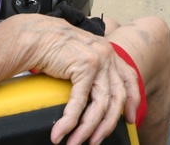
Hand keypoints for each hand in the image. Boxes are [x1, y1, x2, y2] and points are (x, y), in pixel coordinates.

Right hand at [11, 16, 139, 144]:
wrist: (36, 36)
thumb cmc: (55, 48)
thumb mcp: (82, 56)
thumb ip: (93, 70)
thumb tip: (95, 96)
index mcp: (110, 53)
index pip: (129, 79)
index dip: (132, 100)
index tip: (130, 119)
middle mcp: (108, 56)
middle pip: (116, 98)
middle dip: (107, 125)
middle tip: (96, 142)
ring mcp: (99, 61)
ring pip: (100, 104)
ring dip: (87, 129)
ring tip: (75, 143)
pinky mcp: (84, 66)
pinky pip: (80, 101)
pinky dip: (70, 121)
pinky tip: (61, 132)